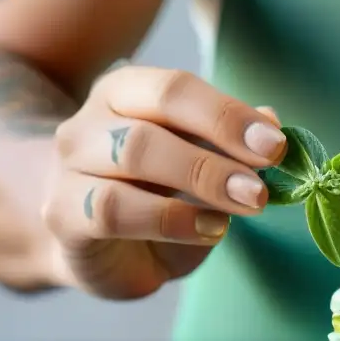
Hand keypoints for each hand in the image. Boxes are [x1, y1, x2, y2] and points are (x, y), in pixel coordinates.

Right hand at [41, 66, 286, 298]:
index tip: (275, 146)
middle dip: (219, 150)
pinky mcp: (64, 215)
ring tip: (247, 204)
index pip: (176, 88)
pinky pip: (114, 210)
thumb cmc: (156, 200)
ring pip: (133, 155)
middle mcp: (91, 121)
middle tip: (262, 186)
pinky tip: (211, 230)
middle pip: (154, 119)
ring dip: (201, 181)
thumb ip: (232, 143)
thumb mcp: (202, 168)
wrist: (99, 253)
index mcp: (125, 94)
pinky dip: (172, 220)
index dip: (228, 115)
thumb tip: (271, 119)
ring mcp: (70, 167)